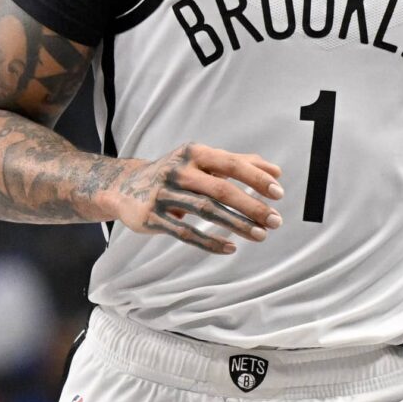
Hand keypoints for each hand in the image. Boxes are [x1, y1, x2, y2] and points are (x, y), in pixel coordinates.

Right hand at [110, 143, 283, 253]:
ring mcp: (163, 194)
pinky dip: (210, 242)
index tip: (278, 192)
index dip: (256, 178)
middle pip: (221, 189)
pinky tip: (230, 248)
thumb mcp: (201, 161)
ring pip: (206, 211)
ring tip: (260, 235)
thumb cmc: (174, 173)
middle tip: (275, 220)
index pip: (231, 164)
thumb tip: (275, 172)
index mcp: (193, 153)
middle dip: (251, 206)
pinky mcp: (152, 217)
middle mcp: (178, 170)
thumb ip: (237, 163)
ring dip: (236, 225)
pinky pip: (186, 233)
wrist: (124, 186)